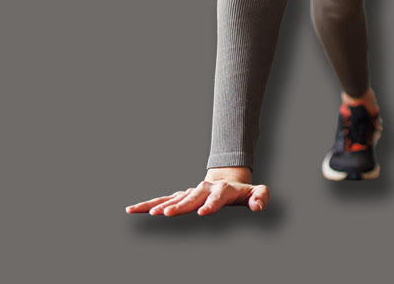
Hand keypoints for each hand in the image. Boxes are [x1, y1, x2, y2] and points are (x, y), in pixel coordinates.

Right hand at [125, 168, 269, 216]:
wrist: (227, 180)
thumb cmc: (241, 192)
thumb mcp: (256, 192)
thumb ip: (260, 197)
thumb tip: (259, 206)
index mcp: (222, 190)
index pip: (217, 197)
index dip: (211, 204)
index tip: (203, 212)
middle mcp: (204, 190)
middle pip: (191, 198)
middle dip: (179, 206)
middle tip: (166, 213)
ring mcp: (191, 193)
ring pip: (173, 198)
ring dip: (160, 204)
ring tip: (147, 211)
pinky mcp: (180, 197)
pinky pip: (163, 200)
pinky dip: (148, 204)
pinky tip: (133, 209)